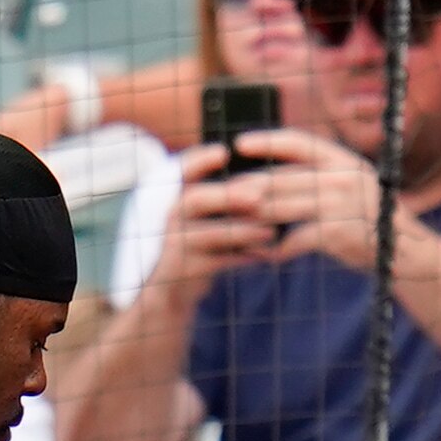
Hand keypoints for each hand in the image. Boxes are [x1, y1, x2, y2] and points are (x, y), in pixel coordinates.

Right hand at [156, 146, 291, 289]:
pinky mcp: (183, 269)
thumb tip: (265, 181)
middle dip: (229, 196)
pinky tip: (264, 256)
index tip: (224, 153)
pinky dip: (242, 258)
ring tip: (270, 231)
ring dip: (242, 231)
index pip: (182, 170)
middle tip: (260, 196)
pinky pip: (216, 262)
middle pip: (195, 199)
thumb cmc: (198, 242)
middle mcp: (170, 215)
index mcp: (175, 195)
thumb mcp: (202, 215)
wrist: (172, 286)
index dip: (200, 160)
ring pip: (209, 233)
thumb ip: (222, 196)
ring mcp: (174, 243)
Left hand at [225, 129, 386, 271]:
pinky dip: (278, 248)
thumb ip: (319, 179)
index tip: (239, 143)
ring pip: (282, 207)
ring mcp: (341, 203)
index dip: (267, 141)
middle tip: (219, 196)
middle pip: (282, 178)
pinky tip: (264, 255)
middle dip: (248, 189)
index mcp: (344, 160)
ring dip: (254, 219)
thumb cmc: (370, 222)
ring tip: (231, 225)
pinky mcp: (338, 232)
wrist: (406, 254)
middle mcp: (343, 176)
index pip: (299, 142)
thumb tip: (270, 181)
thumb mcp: (351, 188)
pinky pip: (295, 239)